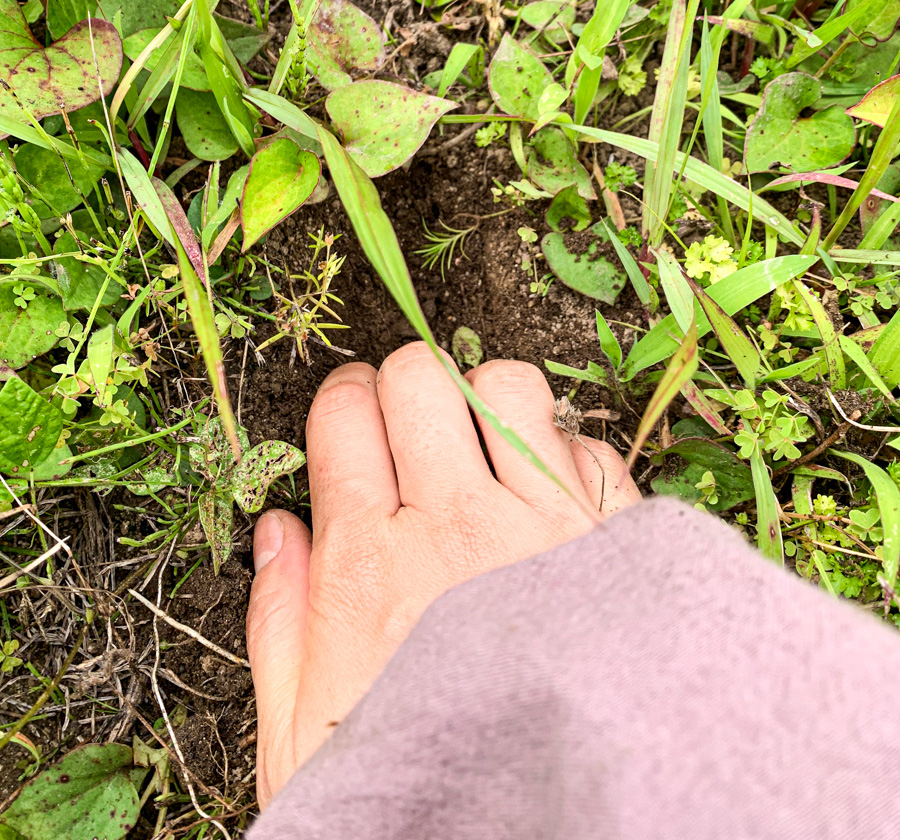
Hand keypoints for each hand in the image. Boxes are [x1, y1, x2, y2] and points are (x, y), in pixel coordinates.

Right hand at [245, 342, 639, 806]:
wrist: (547, 836)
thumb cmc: (422, 791)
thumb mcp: (299, 737)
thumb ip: (278, 621)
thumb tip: (277, 531)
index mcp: (370, 565)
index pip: (344, 414)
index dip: (341, 401)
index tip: (350, 418)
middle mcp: (459, 528)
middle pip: (419, 377)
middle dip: (404, 387)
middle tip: (409, 427)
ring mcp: (547, 528)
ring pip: (509, 384)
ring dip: (487, 401)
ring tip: (482, 450)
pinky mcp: (617, 544)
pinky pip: (589, 445)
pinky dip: (565, 455)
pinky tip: (547, 502)